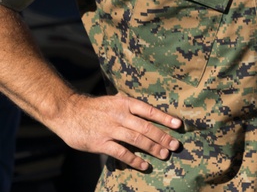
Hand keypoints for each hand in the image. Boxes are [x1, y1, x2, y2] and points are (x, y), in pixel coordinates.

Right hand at [51, 93, 181, 170]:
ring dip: (153, 148)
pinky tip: (144, 165)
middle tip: (175, 145)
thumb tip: (147, 110)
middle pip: (147, 127)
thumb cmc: (93, 107)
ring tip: (165, 154)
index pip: (150, 111)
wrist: (67, 111)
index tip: (179, 125)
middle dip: (163, 137)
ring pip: (137, 140)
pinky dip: (134, 160)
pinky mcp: (100, 143)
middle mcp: (120, 115)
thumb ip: (129, 105)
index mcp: (125, 103)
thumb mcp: (113, 100)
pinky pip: (121, 153)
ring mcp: (110, 129)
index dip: (165, 118)